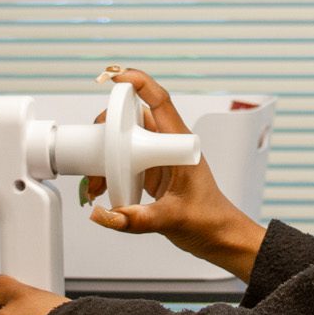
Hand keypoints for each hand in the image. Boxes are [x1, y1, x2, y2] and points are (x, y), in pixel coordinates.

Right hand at [82, 67, 267, 278]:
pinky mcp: (152, 172)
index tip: (116, 77)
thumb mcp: (172, 219)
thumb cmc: (210, 221)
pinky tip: (102, 188)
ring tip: (96, 180)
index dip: (139, 83)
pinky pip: (125, 160)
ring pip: (126, 139)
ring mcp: (159, 158)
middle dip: (108, 127)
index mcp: (181, 145)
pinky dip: (109, 169)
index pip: (161, 101)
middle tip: (94, 146)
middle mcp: (169, 146)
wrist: (219, 237)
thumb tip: (102, 213)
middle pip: (134, 117)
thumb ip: (136, 219)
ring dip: (106, 153)